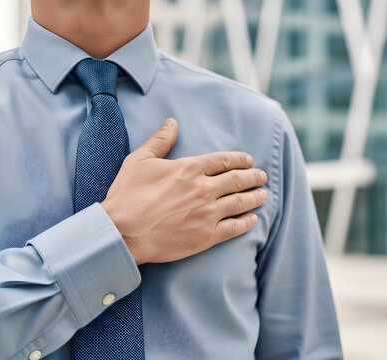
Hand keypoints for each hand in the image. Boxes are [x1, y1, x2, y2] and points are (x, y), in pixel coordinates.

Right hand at [101, 118, 267, 264]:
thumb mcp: (140, 161)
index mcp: (190, 168)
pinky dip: (247, 222)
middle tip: (262, 176)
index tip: (249, 161)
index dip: (240, 160)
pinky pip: (235, 228)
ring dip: (255, 197)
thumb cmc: (127, 196)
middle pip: (237, 180)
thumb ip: (160, 141)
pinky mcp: (207, 236)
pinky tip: (253, 219)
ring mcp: (208, 213)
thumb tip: (172, 122)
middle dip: (253, 177)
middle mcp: (204, 189)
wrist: (123, 233)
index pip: (224, 161)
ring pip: (241, 202)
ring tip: (263, 195)